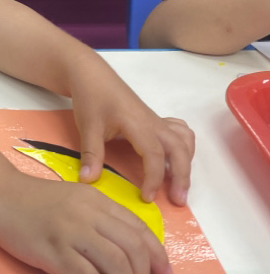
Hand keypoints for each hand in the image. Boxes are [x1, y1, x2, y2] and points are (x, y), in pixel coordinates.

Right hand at [0, 172, 171, 273]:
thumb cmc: (35, 201)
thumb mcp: (75, 200)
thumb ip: (100, 218)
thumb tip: (125, 250)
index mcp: (98, 200)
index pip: (140, 229)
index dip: (157, 255)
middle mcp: (89, 214)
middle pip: (133, 249)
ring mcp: (71, 232)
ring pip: (116, 265)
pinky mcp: (53, 250)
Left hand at [70, 77, 194, 204]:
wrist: (91, 74)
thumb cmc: (91, 97)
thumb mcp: (87, 125)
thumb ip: (90, 153)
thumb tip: (88, 181)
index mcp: (138, 124)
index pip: (155, 154)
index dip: (154, 178)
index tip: (147, 198)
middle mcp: (152, 122)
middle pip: (179, 149)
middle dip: (182, 176)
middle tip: (178, 200)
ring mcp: (155, 120)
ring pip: (183, 140)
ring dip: (186, 161)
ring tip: (179, 184)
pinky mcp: (153, 119)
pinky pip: (178, 131)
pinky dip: (183, 145)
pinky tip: (175, 158)